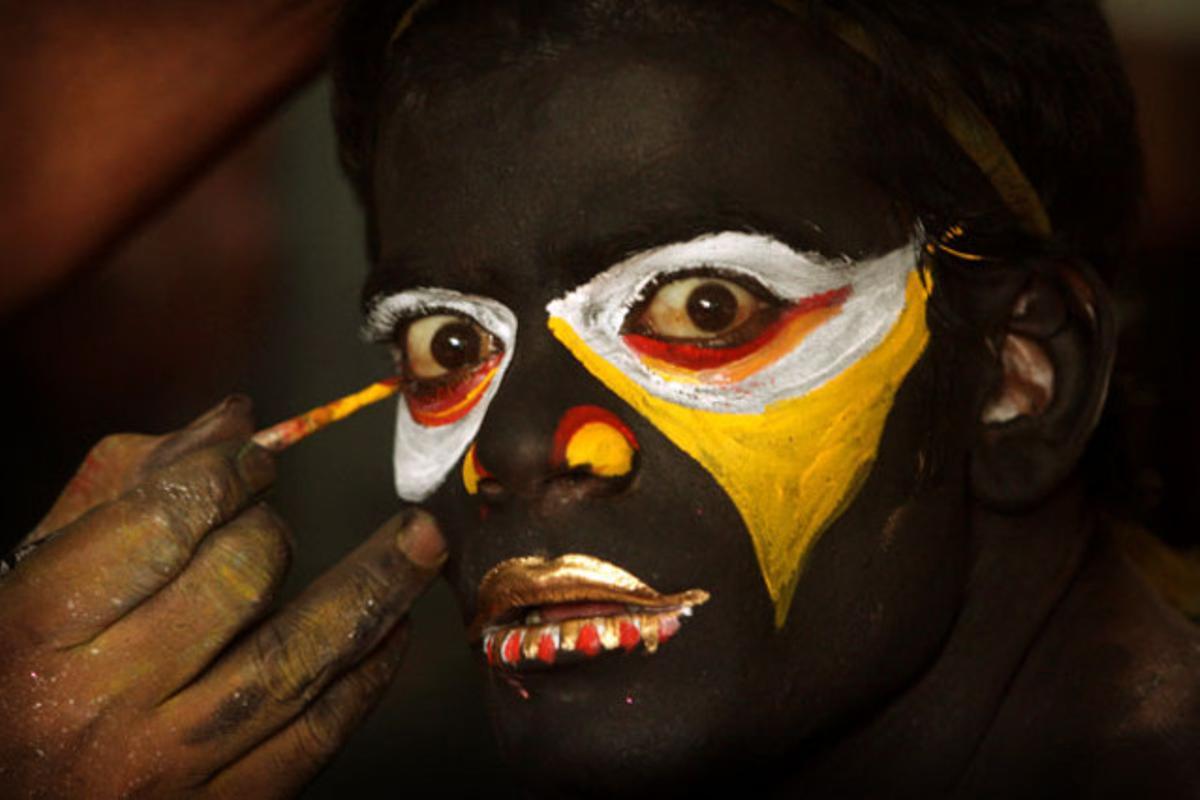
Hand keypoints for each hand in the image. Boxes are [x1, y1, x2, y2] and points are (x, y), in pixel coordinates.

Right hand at [0, 397, 444, 797]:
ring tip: (425, 539)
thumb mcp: (34, 577)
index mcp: (41, 628)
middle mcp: (106, 700)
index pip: (166, 519)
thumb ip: (122, 489)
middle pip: (240, 579)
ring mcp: (172, 766)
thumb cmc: (16, 677)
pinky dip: (368, 675)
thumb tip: (236, 420)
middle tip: (269, 517)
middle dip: (270, 530)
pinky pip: (320, 734)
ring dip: (376, 587)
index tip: (254, 459)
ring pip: (300, 657)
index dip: (228, 472)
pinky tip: (392, 629)